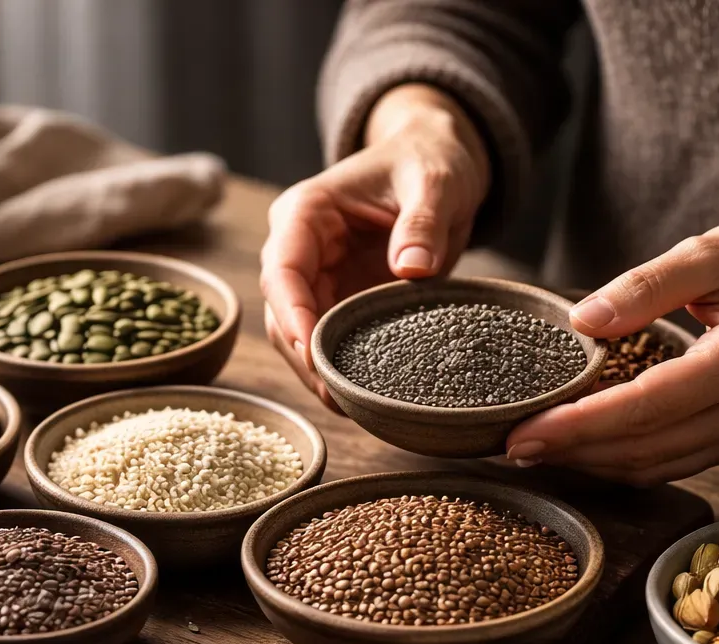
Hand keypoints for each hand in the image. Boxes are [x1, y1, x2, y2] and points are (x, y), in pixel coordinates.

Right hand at [260, 84, 489, 406]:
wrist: (437, 162)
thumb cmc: (430, 161)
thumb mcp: (435, 181)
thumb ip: (423, 221)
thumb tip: (412, 266)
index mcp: (306, 212)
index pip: (282, 269)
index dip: (291, 312)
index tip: (311, 351)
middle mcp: (299, 248)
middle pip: (282, 311)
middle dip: (304, 356)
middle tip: (338, 396)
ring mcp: (317, 277)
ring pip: (298, 334)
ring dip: (318, 371)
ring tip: (350, 407)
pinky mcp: (338, 299)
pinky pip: (328, 340)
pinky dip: (339, 368)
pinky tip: (361, 398)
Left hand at [505, 214, 718, 484]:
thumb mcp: (713, 250)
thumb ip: (646, 285)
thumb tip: (584, 321)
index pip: (647, 406)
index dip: (579, 426)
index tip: (522, 432)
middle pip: (645, 448)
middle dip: (571, 452)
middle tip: (506, 446)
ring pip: (656, 466)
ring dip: (591, 464)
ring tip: (530, 449)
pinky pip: (673, 463)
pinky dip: (622, 460)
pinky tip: (579, 446)